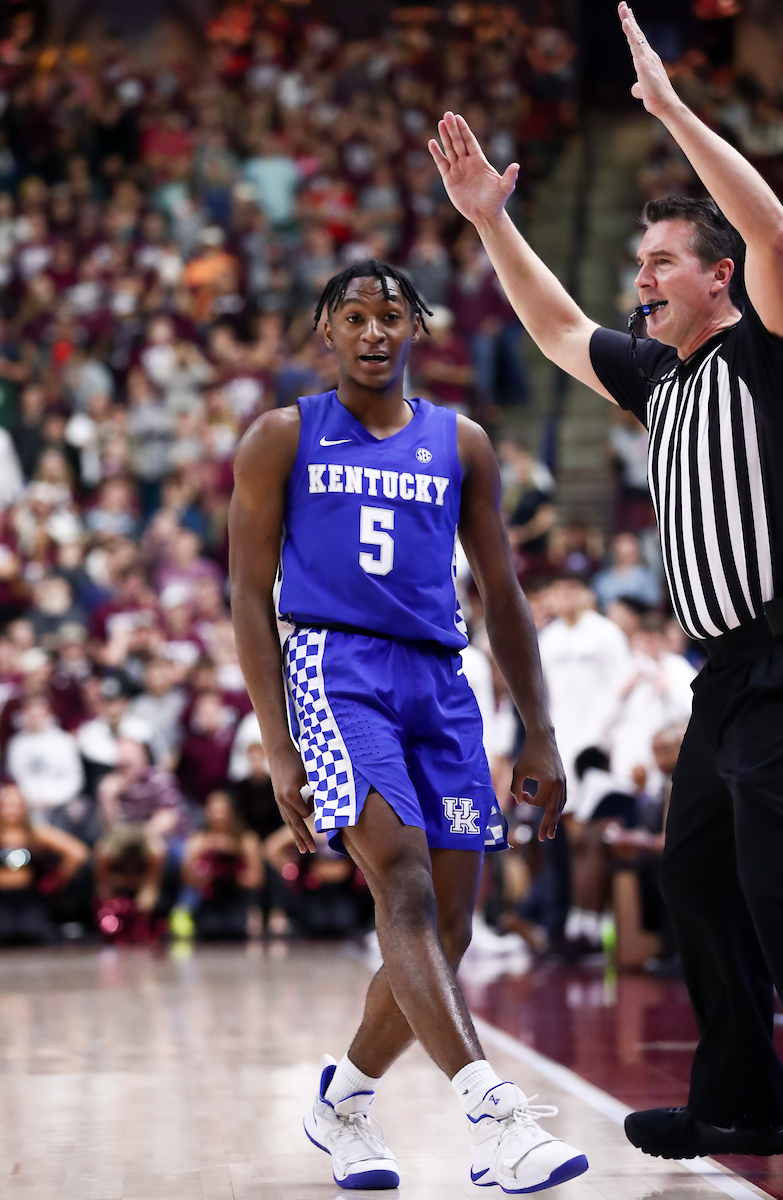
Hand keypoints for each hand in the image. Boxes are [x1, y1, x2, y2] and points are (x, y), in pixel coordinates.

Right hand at [269, 747, 315, 853]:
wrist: (278, 750)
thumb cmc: (297, 759)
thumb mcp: (309, 772)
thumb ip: (318, 786)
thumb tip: (332, 798)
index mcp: (291, 794)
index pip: (305, 813)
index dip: (314, 810)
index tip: (318, 800)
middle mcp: (283, 800)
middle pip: (295, 824)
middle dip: (304, 838)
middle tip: (311, 851)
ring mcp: (279, 800)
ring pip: (289, 822)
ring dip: (297, 837)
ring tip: (303, 850)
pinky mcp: (279, 798)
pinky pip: (286, 816)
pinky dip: (292, 826)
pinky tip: (297, 833)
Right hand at [428, 112, 518, 228]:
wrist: (485, 215)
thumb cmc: (496, 201)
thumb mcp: (505, 188)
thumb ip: (509, 176)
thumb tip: (516, 166)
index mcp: (479, 161)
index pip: (470, 141)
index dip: (464, 129)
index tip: (458, 117)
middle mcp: (467, 163)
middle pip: (459, 142)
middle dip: (453, 129)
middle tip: (447, 114)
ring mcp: (458, 170)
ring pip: (450, 150)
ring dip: (444, 137)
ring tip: (440, 123)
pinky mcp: (449, 179)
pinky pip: (442, 164)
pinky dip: (437, 154)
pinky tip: (432, 143)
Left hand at [510, 725, 565, 841]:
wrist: (543, 738)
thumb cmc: (528, 753)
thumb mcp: (518, 771)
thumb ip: (516, 788)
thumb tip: (519, 802)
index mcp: (549, 783)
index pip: (539, 802)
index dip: (528, 801)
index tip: (521, 793)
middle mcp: (559, 784)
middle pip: (554, 810)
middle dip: (548, 825)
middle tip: (544, 838)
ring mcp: (563, 782)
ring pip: (560, 805)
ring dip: (554, 819)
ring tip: (551, 832)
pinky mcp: (563, 779)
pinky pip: (562, 798)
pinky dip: (557, 808)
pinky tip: (553, 814)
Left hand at [618, 3, 680, 119]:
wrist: (665, 105)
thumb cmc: (656, 99)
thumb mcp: (643, 92)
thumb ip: (638, 88)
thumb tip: (635, 89)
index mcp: (648, 60)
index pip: (638, 41)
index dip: (632, 28)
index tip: (627, 17)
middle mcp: (649, 55)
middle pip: (637, 33)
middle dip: (629, 18)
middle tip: (622, 4)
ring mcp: (647, 57)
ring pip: (636, 35)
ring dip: (628, 20)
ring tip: (622, 7)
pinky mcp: (644, 63)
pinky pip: (636, 44)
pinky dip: (631, 33)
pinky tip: (626, 23)